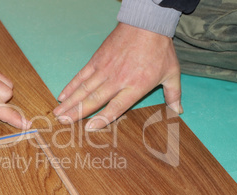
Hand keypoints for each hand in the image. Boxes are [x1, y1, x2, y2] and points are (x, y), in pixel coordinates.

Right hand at [53, 23, 181, 129]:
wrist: (147, 24)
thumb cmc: (159, 49)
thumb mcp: (172, 73)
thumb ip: (173, 94)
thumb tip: (178, 111)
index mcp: (135, 86)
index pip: (116, 107)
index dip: (102, 119)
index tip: (89, 128)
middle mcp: (117, 80)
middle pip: (94, 100)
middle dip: (77, 113)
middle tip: (63, 122)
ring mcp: (104, 69)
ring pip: (84, 89)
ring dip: (70, 102)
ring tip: (58, 113)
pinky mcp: (97, 60)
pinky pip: (81, 75)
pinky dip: (71, 86)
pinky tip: (62, 95)